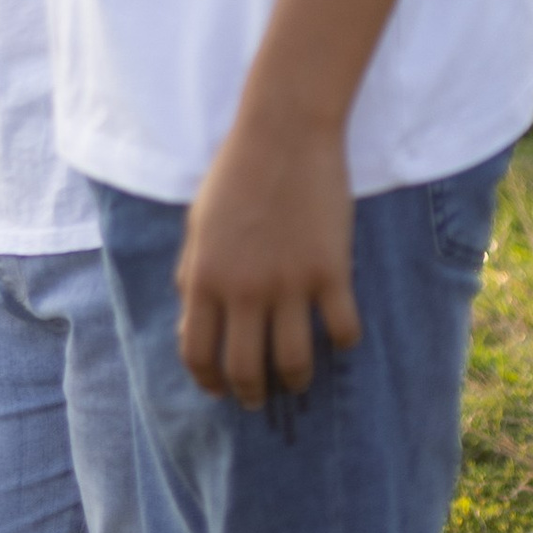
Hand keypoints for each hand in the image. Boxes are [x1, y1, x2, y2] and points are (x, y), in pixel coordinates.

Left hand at [176, 115, 358, 408]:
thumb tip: (188, 324)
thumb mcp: (198, 226)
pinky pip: (343, 330)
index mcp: (204, 278)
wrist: (283, 133)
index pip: (198, 353)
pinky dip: (344, 343)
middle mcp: (243, 290)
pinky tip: (341, 337)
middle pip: (246, 369)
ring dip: (296, 381)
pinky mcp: (331, 271)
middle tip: (259, 398)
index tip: (219, 389)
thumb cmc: (236, 176)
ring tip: (298, 382)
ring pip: (295, 362)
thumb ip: (191, 275)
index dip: (208, 380)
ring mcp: (289, 283)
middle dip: (251, 394)